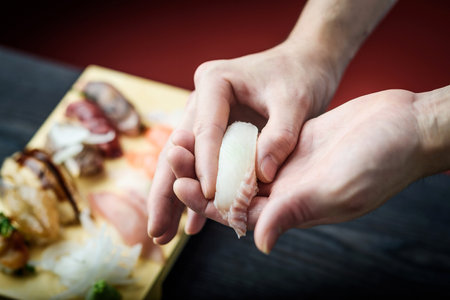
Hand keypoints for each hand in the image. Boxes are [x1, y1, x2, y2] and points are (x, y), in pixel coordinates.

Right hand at [147, 41, 338, 242]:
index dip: (206, 164)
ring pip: (183, 163)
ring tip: (162, 235)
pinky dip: (198, 191)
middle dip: (167, 192)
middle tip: (157, 231)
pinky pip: (202, 166)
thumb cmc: (298, 77)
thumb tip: (260, 175)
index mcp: (215, 83)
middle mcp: (201, 99)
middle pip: (179, 150)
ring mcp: (204, 116)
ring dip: (174, 199)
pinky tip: (192, 223)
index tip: (209, 195)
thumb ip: (279, 136)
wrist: (303, 64)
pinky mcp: (216, 131)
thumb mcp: (295, 102)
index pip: (206, 129)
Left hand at [172, 89, 430, 252]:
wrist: (405, 128)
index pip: (241, 212)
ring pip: (241, 166)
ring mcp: (290, 166)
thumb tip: (260, 242)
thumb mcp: (336, 189)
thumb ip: (295, 212)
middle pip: (234, 189)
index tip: (181, 185)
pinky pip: (257, 145)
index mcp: (295, 208)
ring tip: (187, 137)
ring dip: (214, 155)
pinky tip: (216, 125)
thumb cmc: (380, 162)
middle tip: (174, 154)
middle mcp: (288, 190)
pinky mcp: (293, 143)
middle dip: (202, 176)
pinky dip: (236, 138)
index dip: (208, 202)